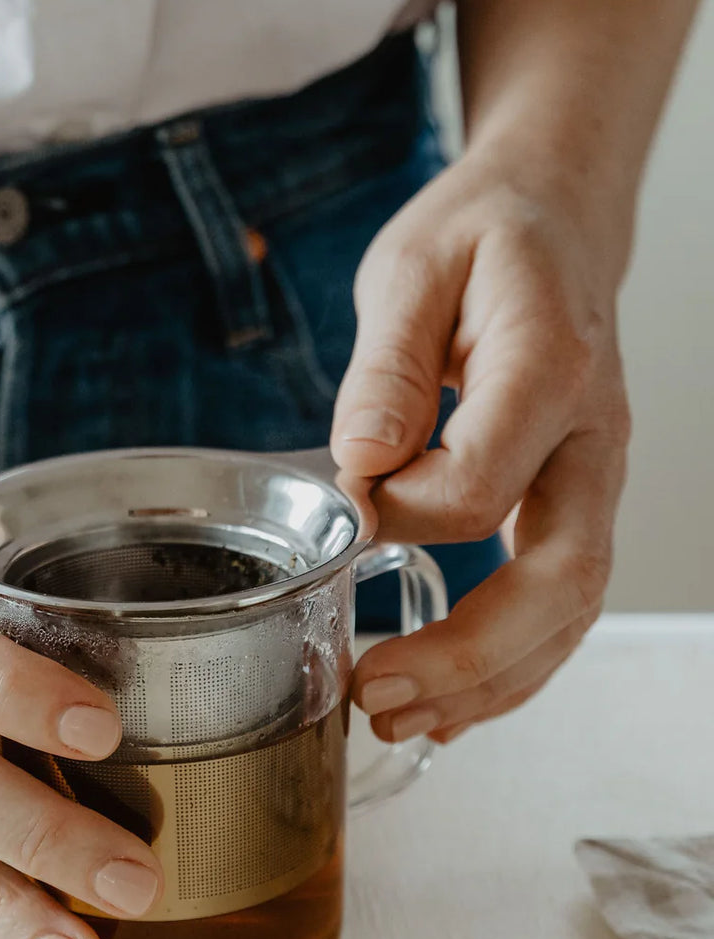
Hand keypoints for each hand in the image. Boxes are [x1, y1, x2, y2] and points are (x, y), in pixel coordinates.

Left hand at [330, 145, 631, 743]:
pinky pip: (560, 600)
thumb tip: (362, 463)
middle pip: (559, 578)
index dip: (398, 514)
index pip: (478, 485)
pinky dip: (510, 664)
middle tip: (375, 696)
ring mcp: (593, 475)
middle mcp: (592, 436)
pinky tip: (452, 705)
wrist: (551, 217)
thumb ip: (386, 369)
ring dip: (490, 681)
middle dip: (467, 655)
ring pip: (571, 609)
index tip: (345, 507)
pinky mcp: (572, 497)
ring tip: (401, 722)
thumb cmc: (480, 236)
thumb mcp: (413, 270)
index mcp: (549, 368)